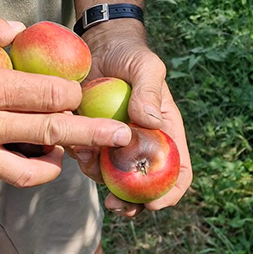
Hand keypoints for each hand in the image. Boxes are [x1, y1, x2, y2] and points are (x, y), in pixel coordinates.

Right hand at [0, 5, 130, 186]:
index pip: (48, 94)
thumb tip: (22, 31)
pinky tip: (8, 149)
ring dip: (54, 163)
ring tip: (67, 157)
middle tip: (121, 137)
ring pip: (28, 171)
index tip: (80, 91)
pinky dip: (6, 163)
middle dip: (92, 134)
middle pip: (51, 133)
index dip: (71, 92)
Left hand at [71, 19, 192, 217]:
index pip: (177, 171)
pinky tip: (75, 145)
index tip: (153, 205)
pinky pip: (87, 160)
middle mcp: (142, 144)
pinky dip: (81, 159)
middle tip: (114, 207)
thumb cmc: (130, 54)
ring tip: (87, 157)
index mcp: (165, 132)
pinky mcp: (92, 138)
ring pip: (111, 178)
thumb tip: (150, 122)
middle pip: (143, 186)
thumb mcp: (146, 67)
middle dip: (130, 203)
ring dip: (99, 179)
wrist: (98, 45)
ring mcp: (116, 144)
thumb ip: (149, 91)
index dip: (170, 194)